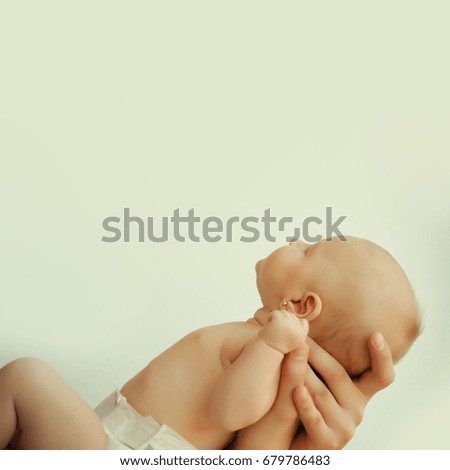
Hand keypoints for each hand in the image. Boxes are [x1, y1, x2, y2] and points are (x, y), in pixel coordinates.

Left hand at [259, 310, 308, 353]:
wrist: (267, 352)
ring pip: (282, 313)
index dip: (293, 324)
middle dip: (282, 321)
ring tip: (274, 331)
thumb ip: (295, 327)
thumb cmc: (277, 345)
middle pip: (291, 315)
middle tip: (277, 333)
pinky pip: (274, 313)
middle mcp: (298, 329)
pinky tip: (269, 328)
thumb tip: (292, 309)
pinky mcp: (280, 320)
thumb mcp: (291, 338)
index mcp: (302, 334)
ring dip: (275, 320)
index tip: (286, 333)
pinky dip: (269, 319)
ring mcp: (289, 324)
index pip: (303, 321)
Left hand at [291, 333, 394, 449]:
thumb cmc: (305, 401)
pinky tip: (297, 390)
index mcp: (359, 392)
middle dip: (315, 352)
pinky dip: (305, 403)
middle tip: (298, 332)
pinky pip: (314, 418)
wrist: (291, 441)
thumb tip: (307, 320)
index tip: (375, 335)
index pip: (381, 376)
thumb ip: (320, 358)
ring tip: (287, 352)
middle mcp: (357, 410)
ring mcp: (344, 428)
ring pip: (320, 393)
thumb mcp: (318, 379)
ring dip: (302, 372)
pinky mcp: (327, 442)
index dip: (381, 357)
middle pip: (338, 374)